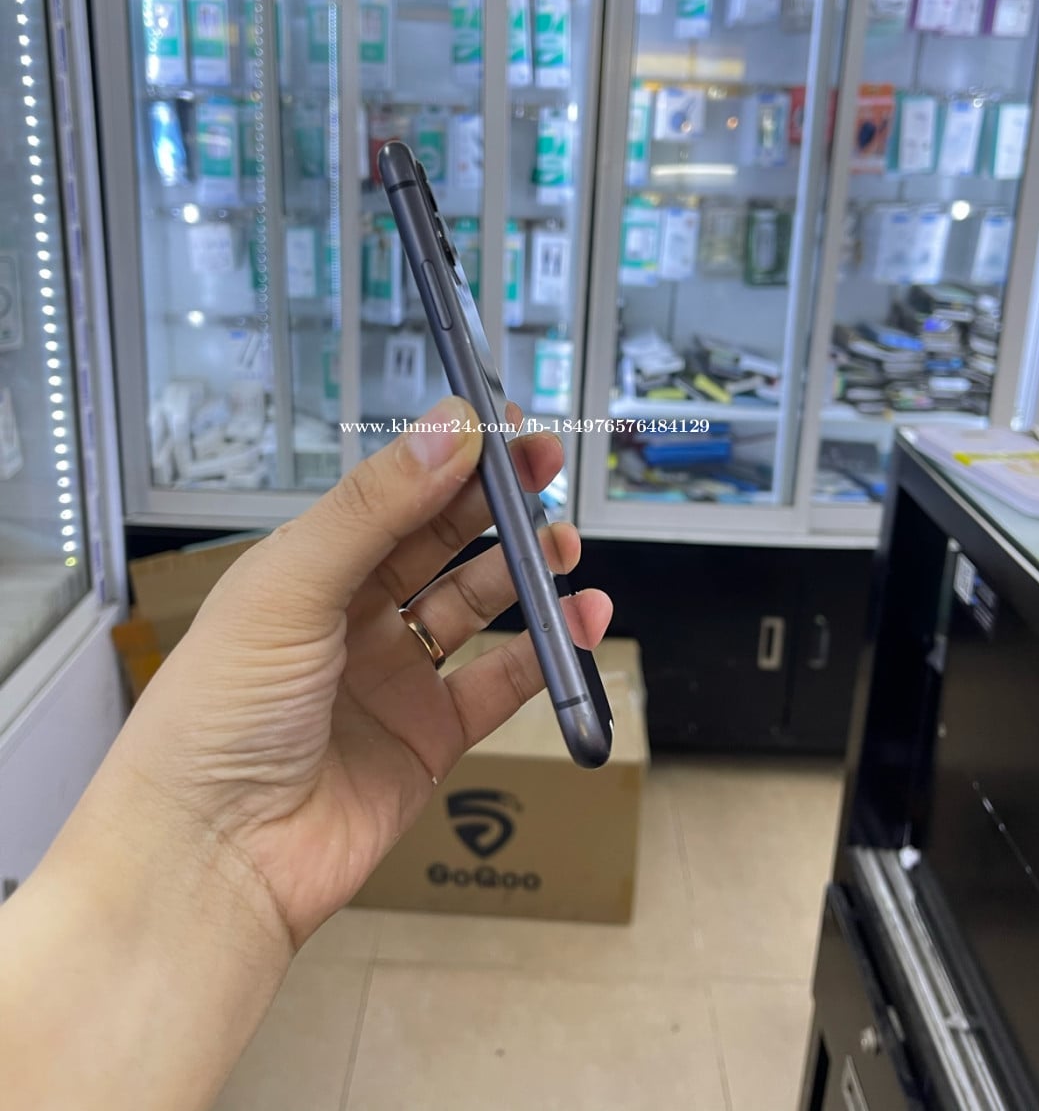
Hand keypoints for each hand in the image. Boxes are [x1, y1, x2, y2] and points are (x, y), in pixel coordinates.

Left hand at [103, 396, 610, 949]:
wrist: (210, 861)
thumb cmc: (216, 718)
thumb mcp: (290, 588)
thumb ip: (377, 507)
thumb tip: (450, 427)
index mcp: (306, 567)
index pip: (393, 494)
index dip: (450, 458)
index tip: (507, 426)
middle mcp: (350, 615)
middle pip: (440, 541)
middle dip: (496, 504)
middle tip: (548, 470)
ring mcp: (392, 677)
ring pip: (477, 606)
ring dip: (526, 573)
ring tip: (565, 545)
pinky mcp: (428, 738)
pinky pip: (500, 683)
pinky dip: (545, 653)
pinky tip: (579, 621)